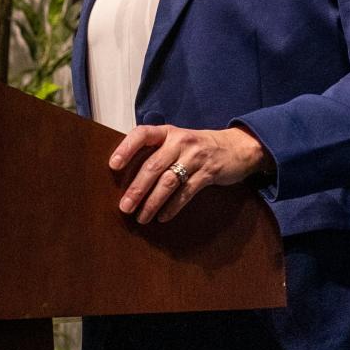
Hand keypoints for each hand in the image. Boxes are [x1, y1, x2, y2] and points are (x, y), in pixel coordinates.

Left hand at [111, 124, 272, 223]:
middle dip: (137, 189)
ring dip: (152, 202)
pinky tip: (163, 217)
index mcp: (167, 132)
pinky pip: (187, 192)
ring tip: (141, 217)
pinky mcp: (208, 173)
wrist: (236, 146)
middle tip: (124, 207)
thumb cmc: (197, 147)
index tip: (113, 165)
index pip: (142, 134)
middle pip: (153, 166)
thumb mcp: (176, 140)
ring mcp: (195, 157)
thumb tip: (126, 175)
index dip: (126, 148)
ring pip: (169, 181)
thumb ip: (156, 151)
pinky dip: (173, 206)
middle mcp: (180, 141)